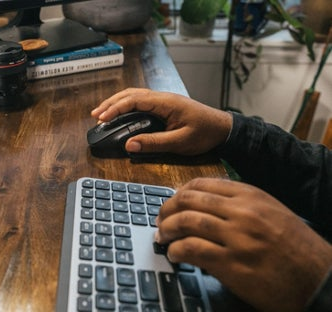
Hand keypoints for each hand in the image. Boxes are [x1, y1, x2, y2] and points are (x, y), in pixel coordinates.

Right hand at [91, 88, 231, 154]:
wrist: (223, 129)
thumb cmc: (205, 134)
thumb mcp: (180, 142)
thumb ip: (154, 143)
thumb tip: (129, 145)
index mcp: (165, 102)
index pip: (133, 100)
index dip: (115, 109)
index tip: (101, 118)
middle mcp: (162, 97)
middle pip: (130, 94)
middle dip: (110, 103)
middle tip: (96, 115)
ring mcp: (163, 100)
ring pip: (134, 96)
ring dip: (117, 103)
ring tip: (103, 113)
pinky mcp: (165, 106)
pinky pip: (141, 101)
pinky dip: (127, 106)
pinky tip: (121, 114)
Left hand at [155, 177, 331, 311]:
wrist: (318, 279)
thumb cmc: (295, 247)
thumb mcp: (270, 213)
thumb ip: (239, 204)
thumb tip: (203, 205)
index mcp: (250, 195)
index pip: (202, 184)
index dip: (179, 193)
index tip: (172, 203)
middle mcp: (242, 211)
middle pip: (189, 200)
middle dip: (167, 209)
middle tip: (161, 220)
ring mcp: (237, 237)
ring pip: (187, 221)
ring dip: (167, 229)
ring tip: (162, 236)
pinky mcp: (232, 264)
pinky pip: (192, 249)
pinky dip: (176, 250)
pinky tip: (174, 254)